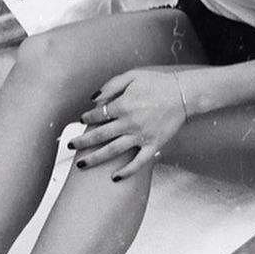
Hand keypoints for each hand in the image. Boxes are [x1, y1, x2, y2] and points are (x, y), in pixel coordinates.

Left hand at [73, 68, 193, 179]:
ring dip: (95, 159)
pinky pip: (138, 162)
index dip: (87, 118)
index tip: (82, 120)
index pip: (98, 115)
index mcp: (123, 105)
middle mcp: (129, 123)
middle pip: (99, 136)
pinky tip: (115, 177)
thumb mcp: (132, 76)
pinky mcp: (154, 145)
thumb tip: (93, 99)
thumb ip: (111, 86)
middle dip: (82, 142)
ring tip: (81, 165)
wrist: (184, 94)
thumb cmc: (157, 83)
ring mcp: (141, 136)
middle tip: (70, 146)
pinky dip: (127, 171)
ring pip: (113, 151)